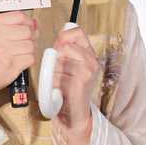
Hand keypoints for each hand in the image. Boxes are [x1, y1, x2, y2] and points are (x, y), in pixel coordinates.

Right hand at [0, 12, 37, 99]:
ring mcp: (4, 51)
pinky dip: (28, 59)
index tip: (29, 26)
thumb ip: (8, 24)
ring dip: (30, 49)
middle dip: (31, 36)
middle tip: (26, 40)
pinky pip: (30, 58)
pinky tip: (20, 59)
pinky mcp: (11, 65)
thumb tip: (33, 23)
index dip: (28, 21)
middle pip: (27, 30)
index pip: (19, 16)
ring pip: (31, 44)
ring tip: (21, 51)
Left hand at [52, 25, 99, 144]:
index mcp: (89, 53)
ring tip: (58, 80)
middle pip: (67, 42)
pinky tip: (59, 88)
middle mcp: (91, 60)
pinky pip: (60, 71)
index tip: (58, 46)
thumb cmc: (67, 89)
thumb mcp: (65, 65)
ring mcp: (88, 70)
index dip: (63, 36)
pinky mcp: (82, 80)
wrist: (73, 113)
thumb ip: (64, 50)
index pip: (77, 31)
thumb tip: (59, 37)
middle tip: (56, 66)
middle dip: (56, 52)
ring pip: (61, 55)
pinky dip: (54, 80)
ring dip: (53, 68)